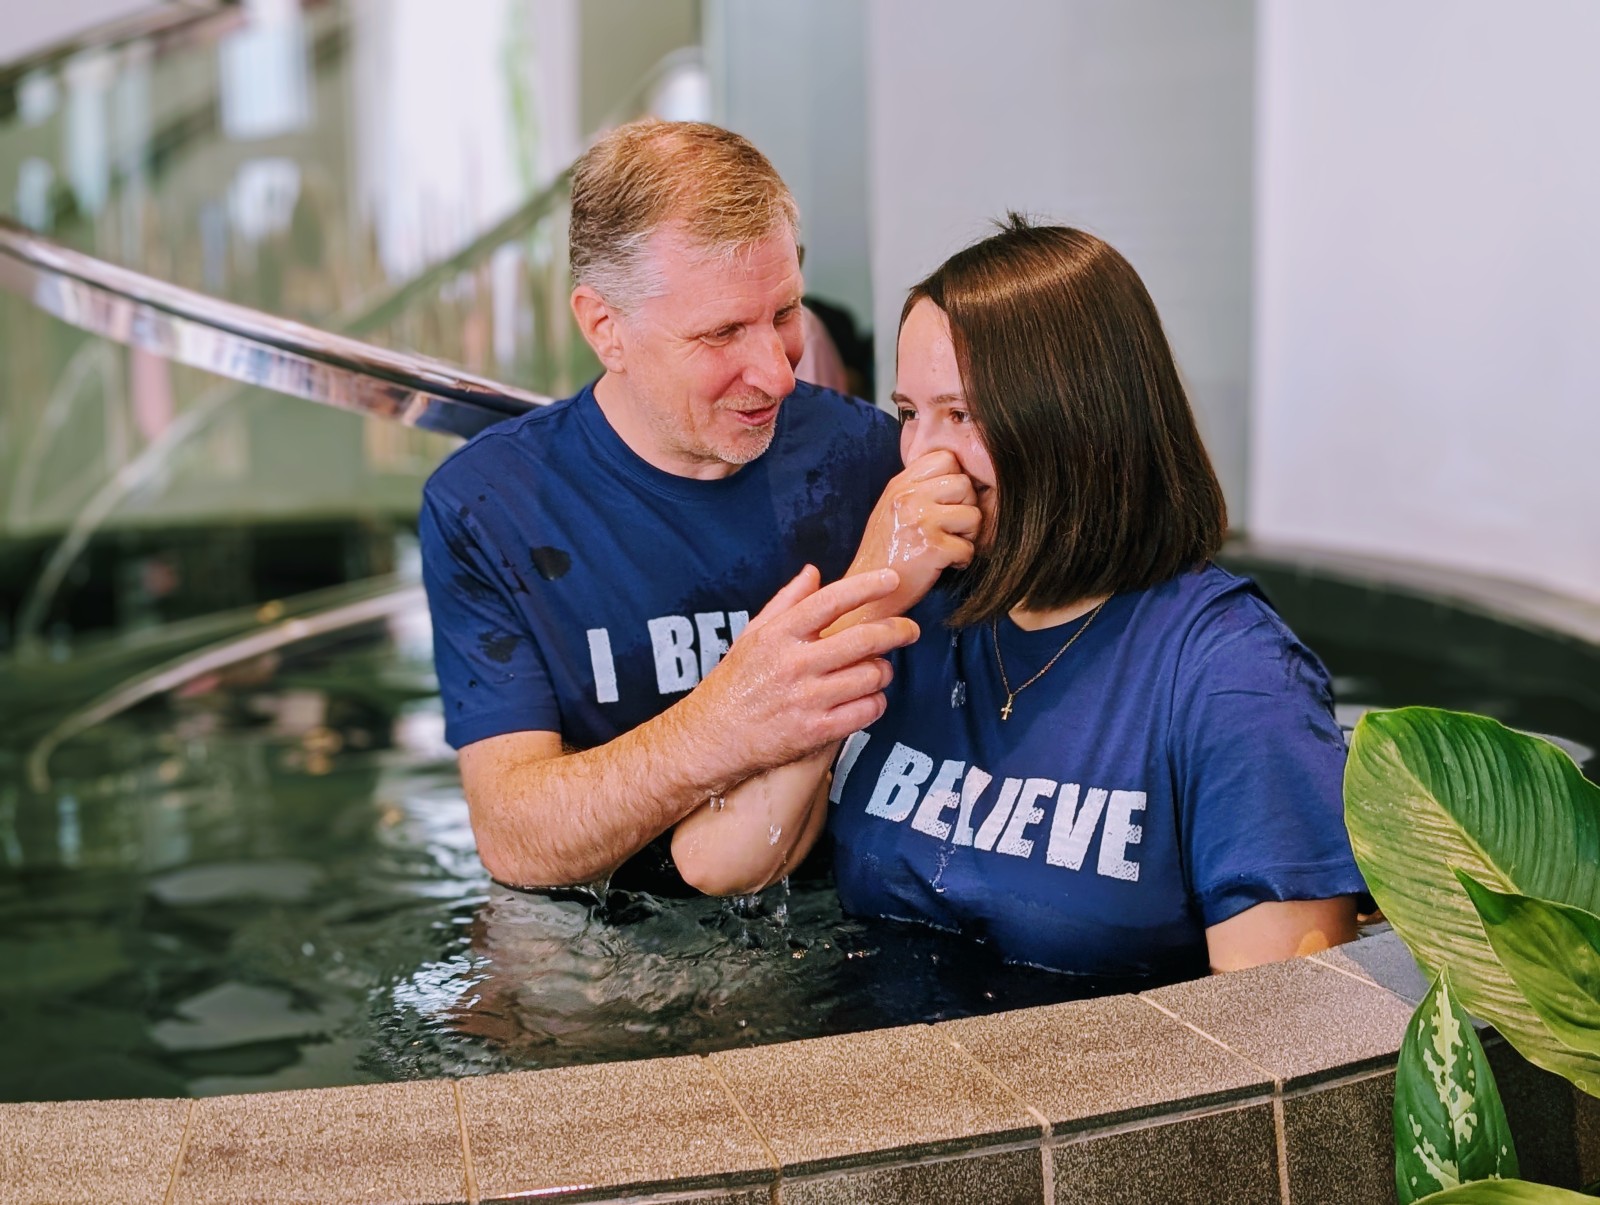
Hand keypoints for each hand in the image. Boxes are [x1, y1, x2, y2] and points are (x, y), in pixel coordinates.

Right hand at [680, 566, 918, 781]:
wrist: (712, 738)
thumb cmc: (734, 683)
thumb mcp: (752, 635)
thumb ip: (786, 602)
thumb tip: (813, 572)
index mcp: (780, 635)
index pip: (830, 601)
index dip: (866, 587)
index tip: (891, 580)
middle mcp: (795, 664)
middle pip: (863, 640)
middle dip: (897, 631)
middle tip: (910, 630)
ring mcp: (807, 699)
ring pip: (871, 677)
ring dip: (884, 671)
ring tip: (879, 670)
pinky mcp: (815, 731)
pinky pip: (866, 712)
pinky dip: (876, 703)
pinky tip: (870, 699)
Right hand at [835, 450, 979, 629]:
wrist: (865, 590)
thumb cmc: (884, 552)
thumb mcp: (891, 509)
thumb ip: (917, 488)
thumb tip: (957, 473)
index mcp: (899, 485)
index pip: (946, 458)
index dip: (955, 479)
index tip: (947, 502)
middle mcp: (907, 498)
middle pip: (964, 484)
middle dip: (966, 507)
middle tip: (951, 528)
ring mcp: (920, 522)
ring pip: (973, 514)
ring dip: (968, 535)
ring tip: (949, 545)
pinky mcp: (932, 548)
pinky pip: (968, 548)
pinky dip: (962, 560)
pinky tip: (945, 564)